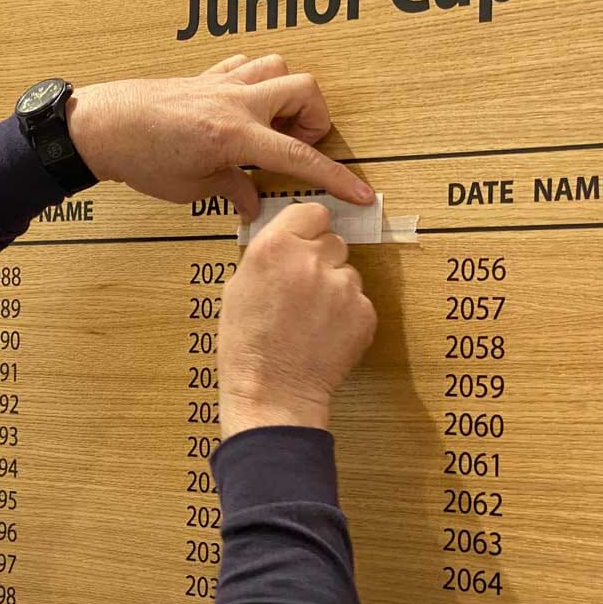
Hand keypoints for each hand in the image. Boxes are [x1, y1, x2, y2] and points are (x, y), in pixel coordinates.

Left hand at [67, 55, 373, 221]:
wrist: (101, 127)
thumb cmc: (140, 159)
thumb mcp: (190, 189)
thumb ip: (231, 190)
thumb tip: (255, 203)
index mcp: (234, 136)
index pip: (298, 156)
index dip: (334, 178)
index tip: (360, 194)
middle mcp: (235, 102)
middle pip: (304, 88)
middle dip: (315, 117)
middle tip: (298, 145)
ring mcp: (221, 84)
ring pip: (277, 66)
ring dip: (287, 93)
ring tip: (274, 126)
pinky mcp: (205, 76)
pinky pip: (246, 65)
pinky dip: (256, 82)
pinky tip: (246, 109)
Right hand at [217, 202, 375, 439]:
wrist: (272, 392)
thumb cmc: (247, 346)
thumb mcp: (238, 288)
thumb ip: (268, 256)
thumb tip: (288, 242)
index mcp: (275, 247)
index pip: (312, 211)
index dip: (309, 228)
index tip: (306, 241)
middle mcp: (311, 260)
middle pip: (333, 241)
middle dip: (322, 260)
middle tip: (303, 289)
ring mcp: (342, 287)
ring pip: (348, 273)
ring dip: (335, 289)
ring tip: (312, 318)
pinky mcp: (364, 312)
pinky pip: (360, 302)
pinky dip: (348, 315)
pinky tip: (324, 334)